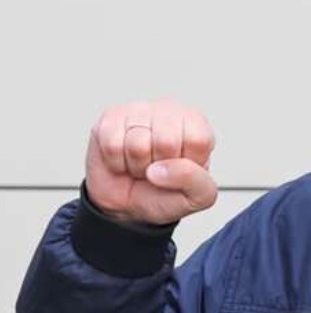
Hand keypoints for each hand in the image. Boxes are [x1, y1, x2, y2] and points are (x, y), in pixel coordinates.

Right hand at [85, 100, 217, 224]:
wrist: (127, 201)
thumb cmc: (165, 192)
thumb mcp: (195, 196)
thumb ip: (194, 181)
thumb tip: (165, 167)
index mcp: (198, 126)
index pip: (198, 140)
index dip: (186, 164)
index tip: (180, 169)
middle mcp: (171, 112)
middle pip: (166, 141)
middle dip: (159, 167)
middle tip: (157, 169)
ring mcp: (139, 110)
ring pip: (137, 144)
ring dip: (136, 165)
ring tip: (141, 164)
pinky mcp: (111, 117)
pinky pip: (112, 145)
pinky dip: (117, 162)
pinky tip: (124, 159)